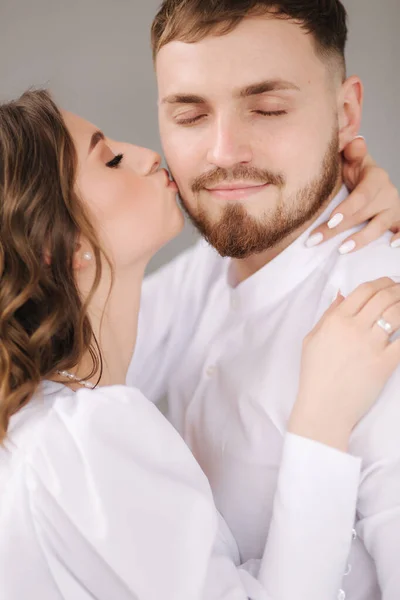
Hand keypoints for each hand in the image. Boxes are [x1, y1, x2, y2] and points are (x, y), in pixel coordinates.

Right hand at [289, 278, 399, 450]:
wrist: (323, 407)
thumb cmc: (315, 376)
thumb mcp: (312, 340)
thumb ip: (327, 315)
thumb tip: (342, 296)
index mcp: (335, 321)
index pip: (364, 290)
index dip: (381, 283)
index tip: (389, 284)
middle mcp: (354, 329)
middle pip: (384, 298)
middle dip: (398, 290)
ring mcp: (370, 346)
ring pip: (397, 314)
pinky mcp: (385, 364)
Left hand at [307, 137, 399, 252]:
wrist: (366, 177)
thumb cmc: (353, 170)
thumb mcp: (350, 158)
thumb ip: (351, 152)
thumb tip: (355, 142)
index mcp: (375, 177)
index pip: (362, 195)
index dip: (347, 209)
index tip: (330, 220)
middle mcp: (387, 193)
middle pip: (363, 214)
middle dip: (337, 229)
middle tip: (314, 240)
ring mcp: (393, 208)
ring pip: (379, 227)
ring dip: (360, 240)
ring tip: (341, 250)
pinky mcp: (397, 219)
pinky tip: (391, 246)